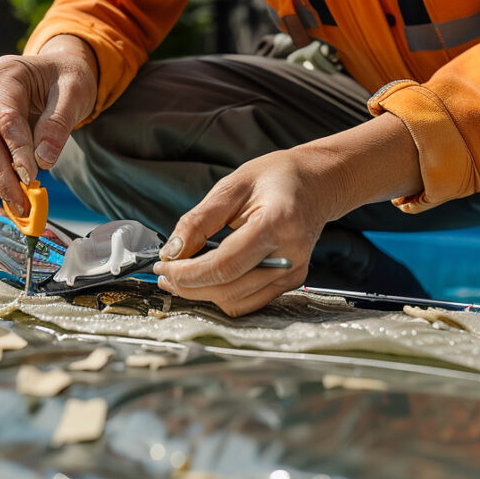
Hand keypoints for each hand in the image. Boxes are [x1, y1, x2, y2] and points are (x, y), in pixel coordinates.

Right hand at [0, 35, 97, 215]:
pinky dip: (5, 174)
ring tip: (19, 205)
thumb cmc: (70, 77)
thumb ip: (58, 123)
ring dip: (1, 178)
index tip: (30, 176)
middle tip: (19, 202)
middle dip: (1, 172)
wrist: (65, 72)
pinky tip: (17, 194)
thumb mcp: (74, 93)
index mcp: (7, 73)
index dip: (16, 149)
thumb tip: (43, 159)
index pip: (6, 117)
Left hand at [152, 149, 331, 315]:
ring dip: (202, 293)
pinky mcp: (291, 282)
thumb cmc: (277, 177)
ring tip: (180, 275)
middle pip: (228, 288)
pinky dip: (221, 294)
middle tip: (163, 273)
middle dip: (189, 286)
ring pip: (236, 301)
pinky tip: (205, 279)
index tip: (162, 267)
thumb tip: (172, 252)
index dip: (188, 273)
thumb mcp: (232, 186)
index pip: (225, 265)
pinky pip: (248, 301)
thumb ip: (200, 220)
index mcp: (278, 223)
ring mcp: (294, 272)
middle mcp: (290, 255)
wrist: (317, 184)